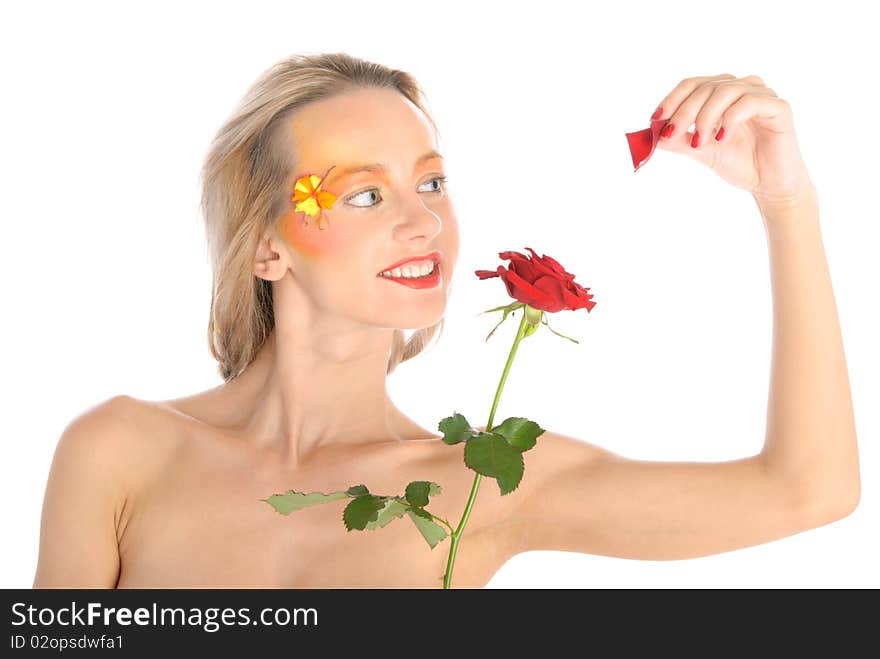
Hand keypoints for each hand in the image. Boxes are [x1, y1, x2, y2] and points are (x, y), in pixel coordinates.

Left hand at [652, 74, 816, 207]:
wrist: (769, 185)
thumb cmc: (739, 163)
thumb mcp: (701, 151)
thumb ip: (678, 141)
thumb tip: (650, 134)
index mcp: (722, 94)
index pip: (692, 85)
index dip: (671, 99)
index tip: (655, 119)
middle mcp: (742, 88)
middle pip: (705, 86)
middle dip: (684, 111)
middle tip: (673, 134)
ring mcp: (761, 95)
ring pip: (725, 90)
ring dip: (705, 116)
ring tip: (700, 142)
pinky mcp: (779, 107)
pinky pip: (749, 102)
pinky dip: (730, 119)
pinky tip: (722, 139)